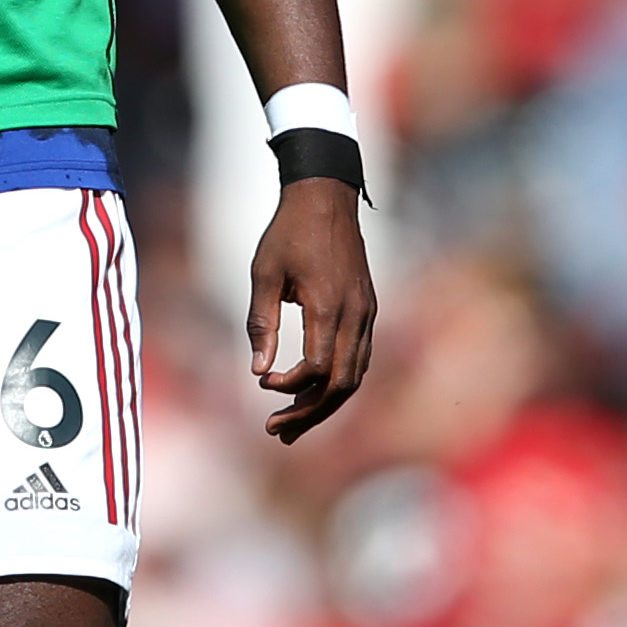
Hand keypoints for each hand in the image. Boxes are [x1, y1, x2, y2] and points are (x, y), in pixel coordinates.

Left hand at [246, 176, 373, 442]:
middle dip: (309, 412)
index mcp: (328, 305)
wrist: (326, 195)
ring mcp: (366, 312)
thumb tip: (258, 370)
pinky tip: (314, 391)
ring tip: (293, 423)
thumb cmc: (288, 231)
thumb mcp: (264, 272)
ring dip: (326, 404)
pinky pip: (360, 358)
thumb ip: (262, 322)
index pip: (318, 368)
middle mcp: (354, 314)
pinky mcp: (368, 308)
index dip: (291, 386)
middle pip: (342, 384)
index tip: (264, 384)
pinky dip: (339, 381)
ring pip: (356, 376)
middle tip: (276, 430)